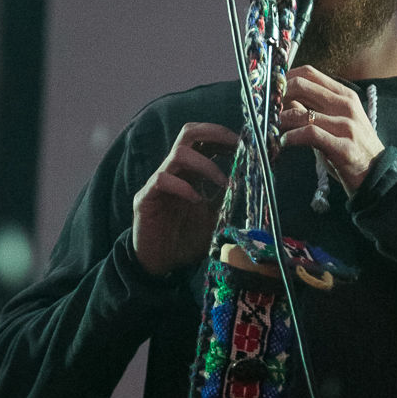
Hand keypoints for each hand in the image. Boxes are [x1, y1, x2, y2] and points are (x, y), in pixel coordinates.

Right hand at [132, 123, 238, 276]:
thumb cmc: (186, 239)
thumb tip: (250, 183)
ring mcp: (158, 182)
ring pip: (179, 153)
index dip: (224, 136)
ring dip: (206, 164)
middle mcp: (175, 171)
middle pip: (189, 133)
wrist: (162, 264)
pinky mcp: (145, 198)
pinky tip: (197, 200)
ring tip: (223, 182)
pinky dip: (183, 186)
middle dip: (215, 133)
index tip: (246, 144)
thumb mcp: (215, 216)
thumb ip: (227, 199)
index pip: (204, 140)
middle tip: (237, 146)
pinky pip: (162, 180)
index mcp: (191, 172)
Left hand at [281, 66, 382, 195]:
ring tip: (273, 130)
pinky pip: (309, 134)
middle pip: (302, 86)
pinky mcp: (343, 147)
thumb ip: (312, 109)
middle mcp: (346, 106)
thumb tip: (284, 99)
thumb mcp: (334, 122)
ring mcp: (346, 125)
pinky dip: (291, 138)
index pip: (310, 73)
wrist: (377, 175)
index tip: (272, 89)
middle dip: (278, 96)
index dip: (286, 78)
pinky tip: (284, 143)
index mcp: (344, 95)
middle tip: (267, 109)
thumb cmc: (352, 147)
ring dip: (280, 121)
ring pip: (301, 113)